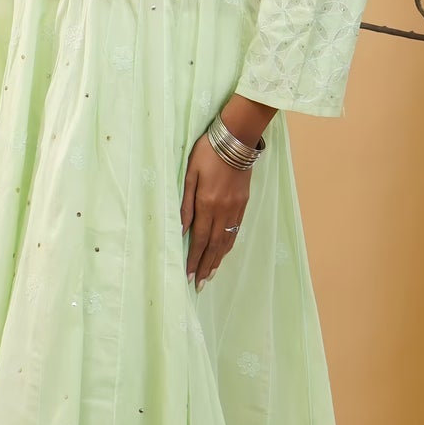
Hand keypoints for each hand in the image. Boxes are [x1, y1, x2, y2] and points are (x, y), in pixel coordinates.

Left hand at [180, 135, 250, 287]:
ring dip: (217, 260)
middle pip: (214, 245)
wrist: (237, 139)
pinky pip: (235, 231)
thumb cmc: (207, 153)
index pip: (199, 239)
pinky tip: (223, 253)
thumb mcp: (190, 174)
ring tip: (209, 275)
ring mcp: (235, 209)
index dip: (193, 259)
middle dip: (205, 266)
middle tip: (199, 285)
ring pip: (226, 241)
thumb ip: (185, 203)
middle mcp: (223, 211)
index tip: (188, 276)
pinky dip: (228, 246)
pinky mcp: (243, 204)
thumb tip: (180, 229)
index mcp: (207, 204)